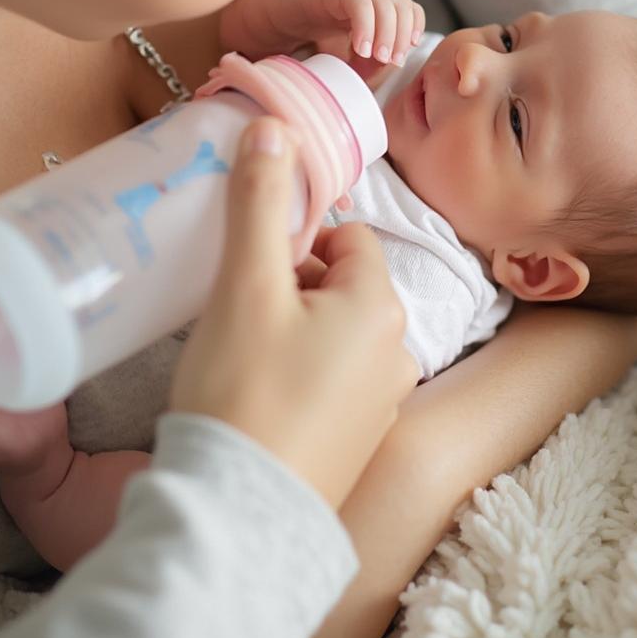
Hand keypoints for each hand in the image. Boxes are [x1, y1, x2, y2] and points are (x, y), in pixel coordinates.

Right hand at [170, 118, 418, 508]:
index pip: (347, 238)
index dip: (297, 240)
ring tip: (246, 351)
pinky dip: (301, 373)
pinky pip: (334, 380)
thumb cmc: (244, 388)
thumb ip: (260, 201)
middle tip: (242, 307)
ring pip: (337, 333)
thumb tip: (274, 125)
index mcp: (380, 305)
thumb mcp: (246, 284)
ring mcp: (382, 403)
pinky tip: (260, 394)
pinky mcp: (359, 441)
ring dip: (296, 328)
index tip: (254, 264)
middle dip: (294, 284)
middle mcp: (397, 351)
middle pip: (343, 285)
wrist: (239, 512)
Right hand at [220, 0, 424, 76]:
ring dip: (386, 32)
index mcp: (381, 2)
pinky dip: (365, 23)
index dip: (413, 31)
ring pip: (386, 1)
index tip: (401, 57)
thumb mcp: (348, 53)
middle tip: (390, 62)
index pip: (411, 9)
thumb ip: (371, 61)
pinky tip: (360, 47)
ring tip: (375, 57)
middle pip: (402, 5)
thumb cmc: (314, 36)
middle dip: (401, 36)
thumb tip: (392, 62)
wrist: (277, 14)